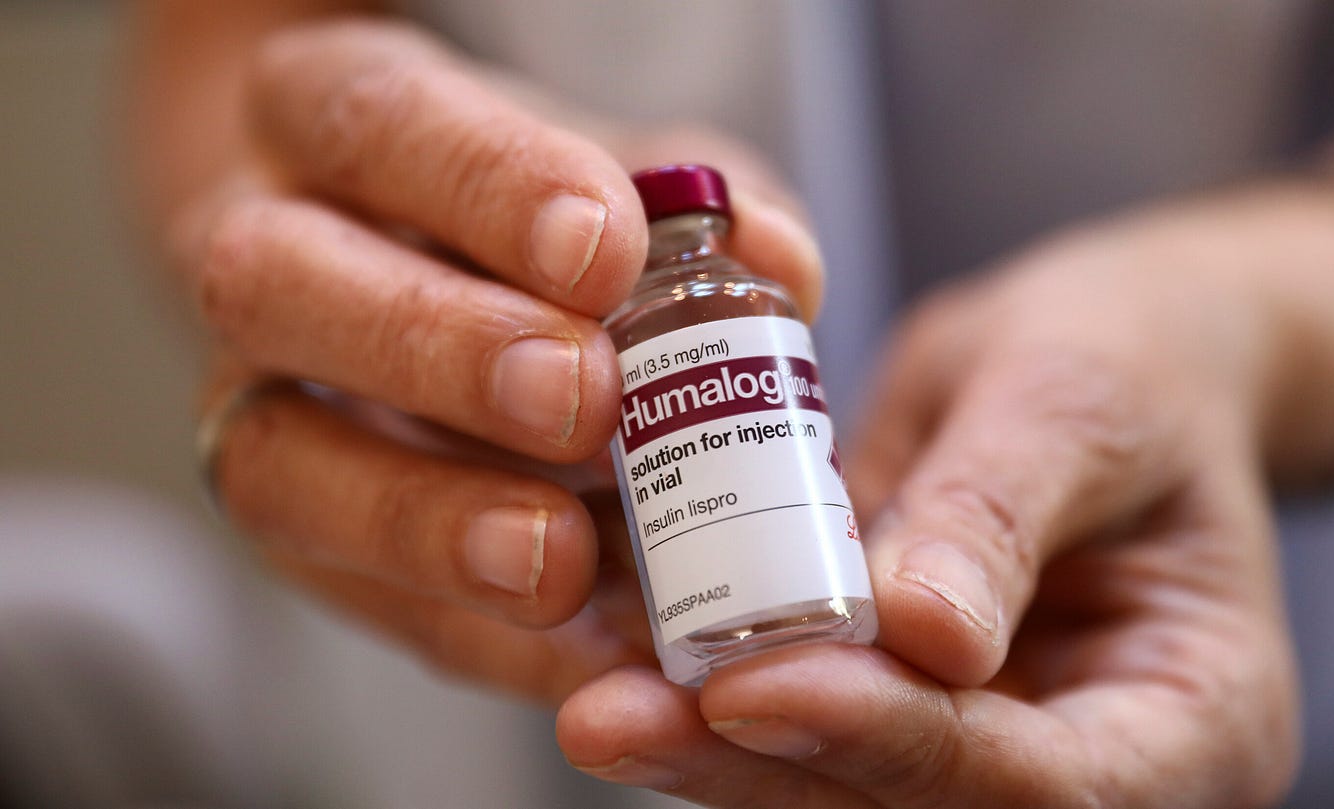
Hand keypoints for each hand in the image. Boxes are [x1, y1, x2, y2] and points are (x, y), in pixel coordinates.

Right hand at [175, 18, 820, 703]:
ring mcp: (254, 404)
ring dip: (427, 523)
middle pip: (275, 283)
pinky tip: (584, 644)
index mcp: (331, 114)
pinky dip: (481, 635)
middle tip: (582, 399)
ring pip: (277, 463)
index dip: (487, 189)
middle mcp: (263, 253)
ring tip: (559, 559)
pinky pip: (363, 601)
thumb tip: (779, 265)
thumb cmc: (530, 213)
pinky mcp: (304, 537)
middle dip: (436, 347)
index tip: (605, 249)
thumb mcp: (617, 176)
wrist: (417, 279)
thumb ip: (696, 212)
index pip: (381, 121)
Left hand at [556, 182, 1333, 806]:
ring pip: (841, 792)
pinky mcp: (902, 714)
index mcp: (1195, 714)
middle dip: (763, 766)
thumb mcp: (1080, 402)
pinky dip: (708, 699)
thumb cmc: (1127, 365)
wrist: (1101, 362)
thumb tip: (926, 635)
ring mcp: (990, 750)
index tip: (756, 683)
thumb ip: (1003, 511)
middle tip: (617, 716)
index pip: (1044, 782)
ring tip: (597, 692)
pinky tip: (620, 657)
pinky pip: (803, 729)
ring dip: (710, 749)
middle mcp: (1090, 763)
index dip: (894, 742)